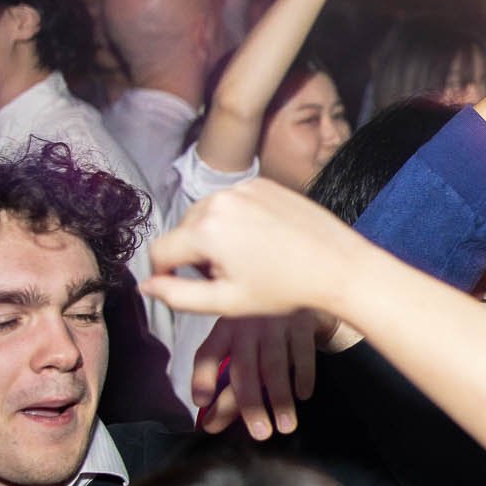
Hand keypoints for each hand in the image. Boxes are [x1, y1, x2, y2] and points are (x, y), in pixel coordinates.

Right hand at [143, 179, 363, 319]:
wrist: (338, 265)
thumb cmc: (285, 288)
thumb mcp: (227, 302)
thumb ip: (178, 296)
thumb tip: (146, 285)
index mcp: (206, 229)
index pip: (159, 251)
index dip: (164, 273)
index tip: (183, 285)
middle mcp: (220, 200)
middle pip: (182, 230)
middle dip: (194, 255)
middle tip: (227, 277)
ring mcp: (243, 187)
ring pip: (206, 214)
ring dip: (213, 236)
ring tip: (246, 259)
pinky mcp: (262, 182)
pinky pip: (232, 201)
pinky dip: (236, 219)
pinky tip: (261, 240)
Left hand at [190, 309, 342, 440]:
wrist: (301, 290)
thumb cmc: (263, 330)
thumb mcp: (241, 348)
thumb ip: (225, 386)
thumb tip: (209, 426)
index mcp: (224, 329)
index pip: (207, 354)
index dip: (202, 377)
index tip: (201, 403)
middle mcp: (246, 324)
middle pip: (243, 369)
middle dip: (250, 404)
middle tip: (260, 434)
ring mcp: (275, 322)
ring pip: (274, 365)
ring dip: (280, 398)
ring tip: (285, 426)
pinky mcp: (302, 321)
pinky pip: (302, 352)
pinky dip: (303, 375)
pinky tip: (303, 395)